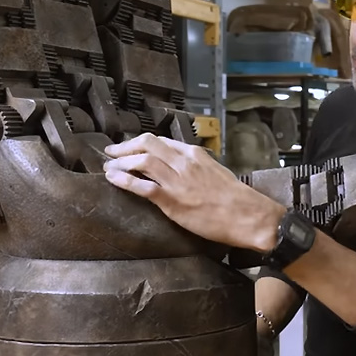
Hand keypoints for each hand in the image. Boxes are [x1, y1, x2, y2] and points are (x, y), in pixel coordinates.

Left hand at [103, 133, 284, 251]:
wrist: (246, 214)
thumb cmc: (236, 198)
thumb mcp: (216, 173)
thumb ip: (196, 168)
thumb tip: (182, 171)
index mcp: (194, 154)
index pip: (161, 141)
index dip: (141, 143)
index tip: (129, 147)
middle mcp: (183, 162)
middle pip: (147, 144)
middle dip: (125, 147)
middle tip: (111, 153)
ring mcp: (176, 180)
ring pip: (141, 161)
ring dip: (120, 163)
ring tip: (108, 168)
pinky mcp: (171, 200)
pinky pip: (142, 186)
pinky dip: (124, 180)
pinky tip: (113, 180)